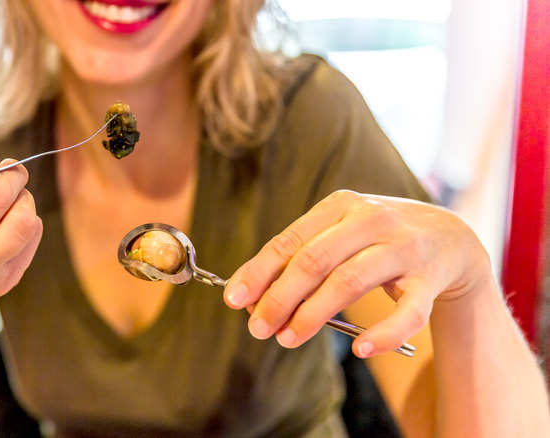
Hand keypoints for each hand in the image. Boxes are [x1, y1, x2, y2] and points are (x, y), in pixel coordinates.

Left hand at [223, 190, 491, 356]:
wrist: (450, 237)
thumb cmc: (377, 239)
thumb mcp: (339, 234)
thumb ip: (300, 258)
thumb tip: (252, 296)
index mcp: (340, 205)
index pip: (290, 240)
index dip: (259, 271)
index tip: (234, 300)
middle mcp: (372, 220)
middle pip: (315, 261)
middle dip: (280, 297)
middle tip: (258, 328)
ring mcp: (403, 248)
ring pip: (350, 282)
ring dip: (313, 315)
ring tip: (288, 338)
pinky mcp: (430, 278)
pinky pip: (407, 312)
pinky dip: (383, 334)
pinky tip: (360, 350)